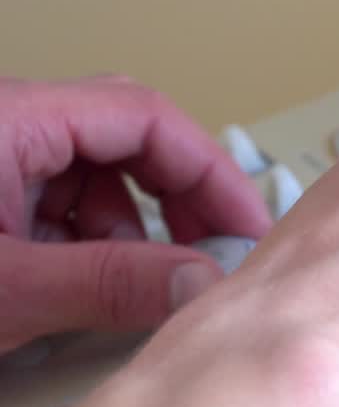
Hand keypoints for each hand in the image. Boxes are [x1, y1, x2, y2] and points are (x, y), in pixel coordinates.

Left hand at [0, 75, 272, 351]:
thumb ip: (107, 284)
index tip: (246, 229)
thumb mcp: (7, 288)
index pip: (146, 117)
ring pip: (103, 181)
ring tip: (134, 287)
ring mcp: (1, 160)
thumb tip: (198, 284)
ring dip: (133, 235)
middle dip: (180, 205)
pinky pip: (69, 208)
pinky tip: (91, 288)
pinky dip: (96, 248)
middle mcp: (11, 126)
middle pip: (133, 142)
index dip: (209, 173)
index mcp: (12, 119)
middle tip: (212, 258)